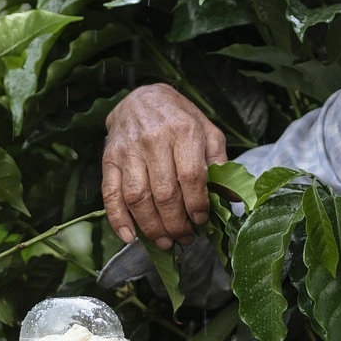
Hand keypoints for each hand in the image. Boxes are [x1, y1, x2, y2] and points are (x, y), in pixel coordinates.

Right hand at [102, 84, 226, 249]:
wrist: (141, 97)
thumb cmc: (179, 118)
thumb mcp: (208, 132)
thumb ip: (220, 164)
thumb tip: (231, 198)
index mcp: (183, 131)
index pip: (191, 177)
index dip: (197, 205)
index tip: (202, 221)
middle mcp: (153, 140)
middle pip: (164, 193)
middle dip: (176, 224)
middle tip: (186, 238)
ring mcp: (128, 150)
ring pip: (137, 197)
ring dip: (151, 227)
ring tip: (165, 242)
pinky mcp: (109, 159)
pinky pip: (110, 193)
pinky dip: (118, 219)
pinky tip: (130, 237)